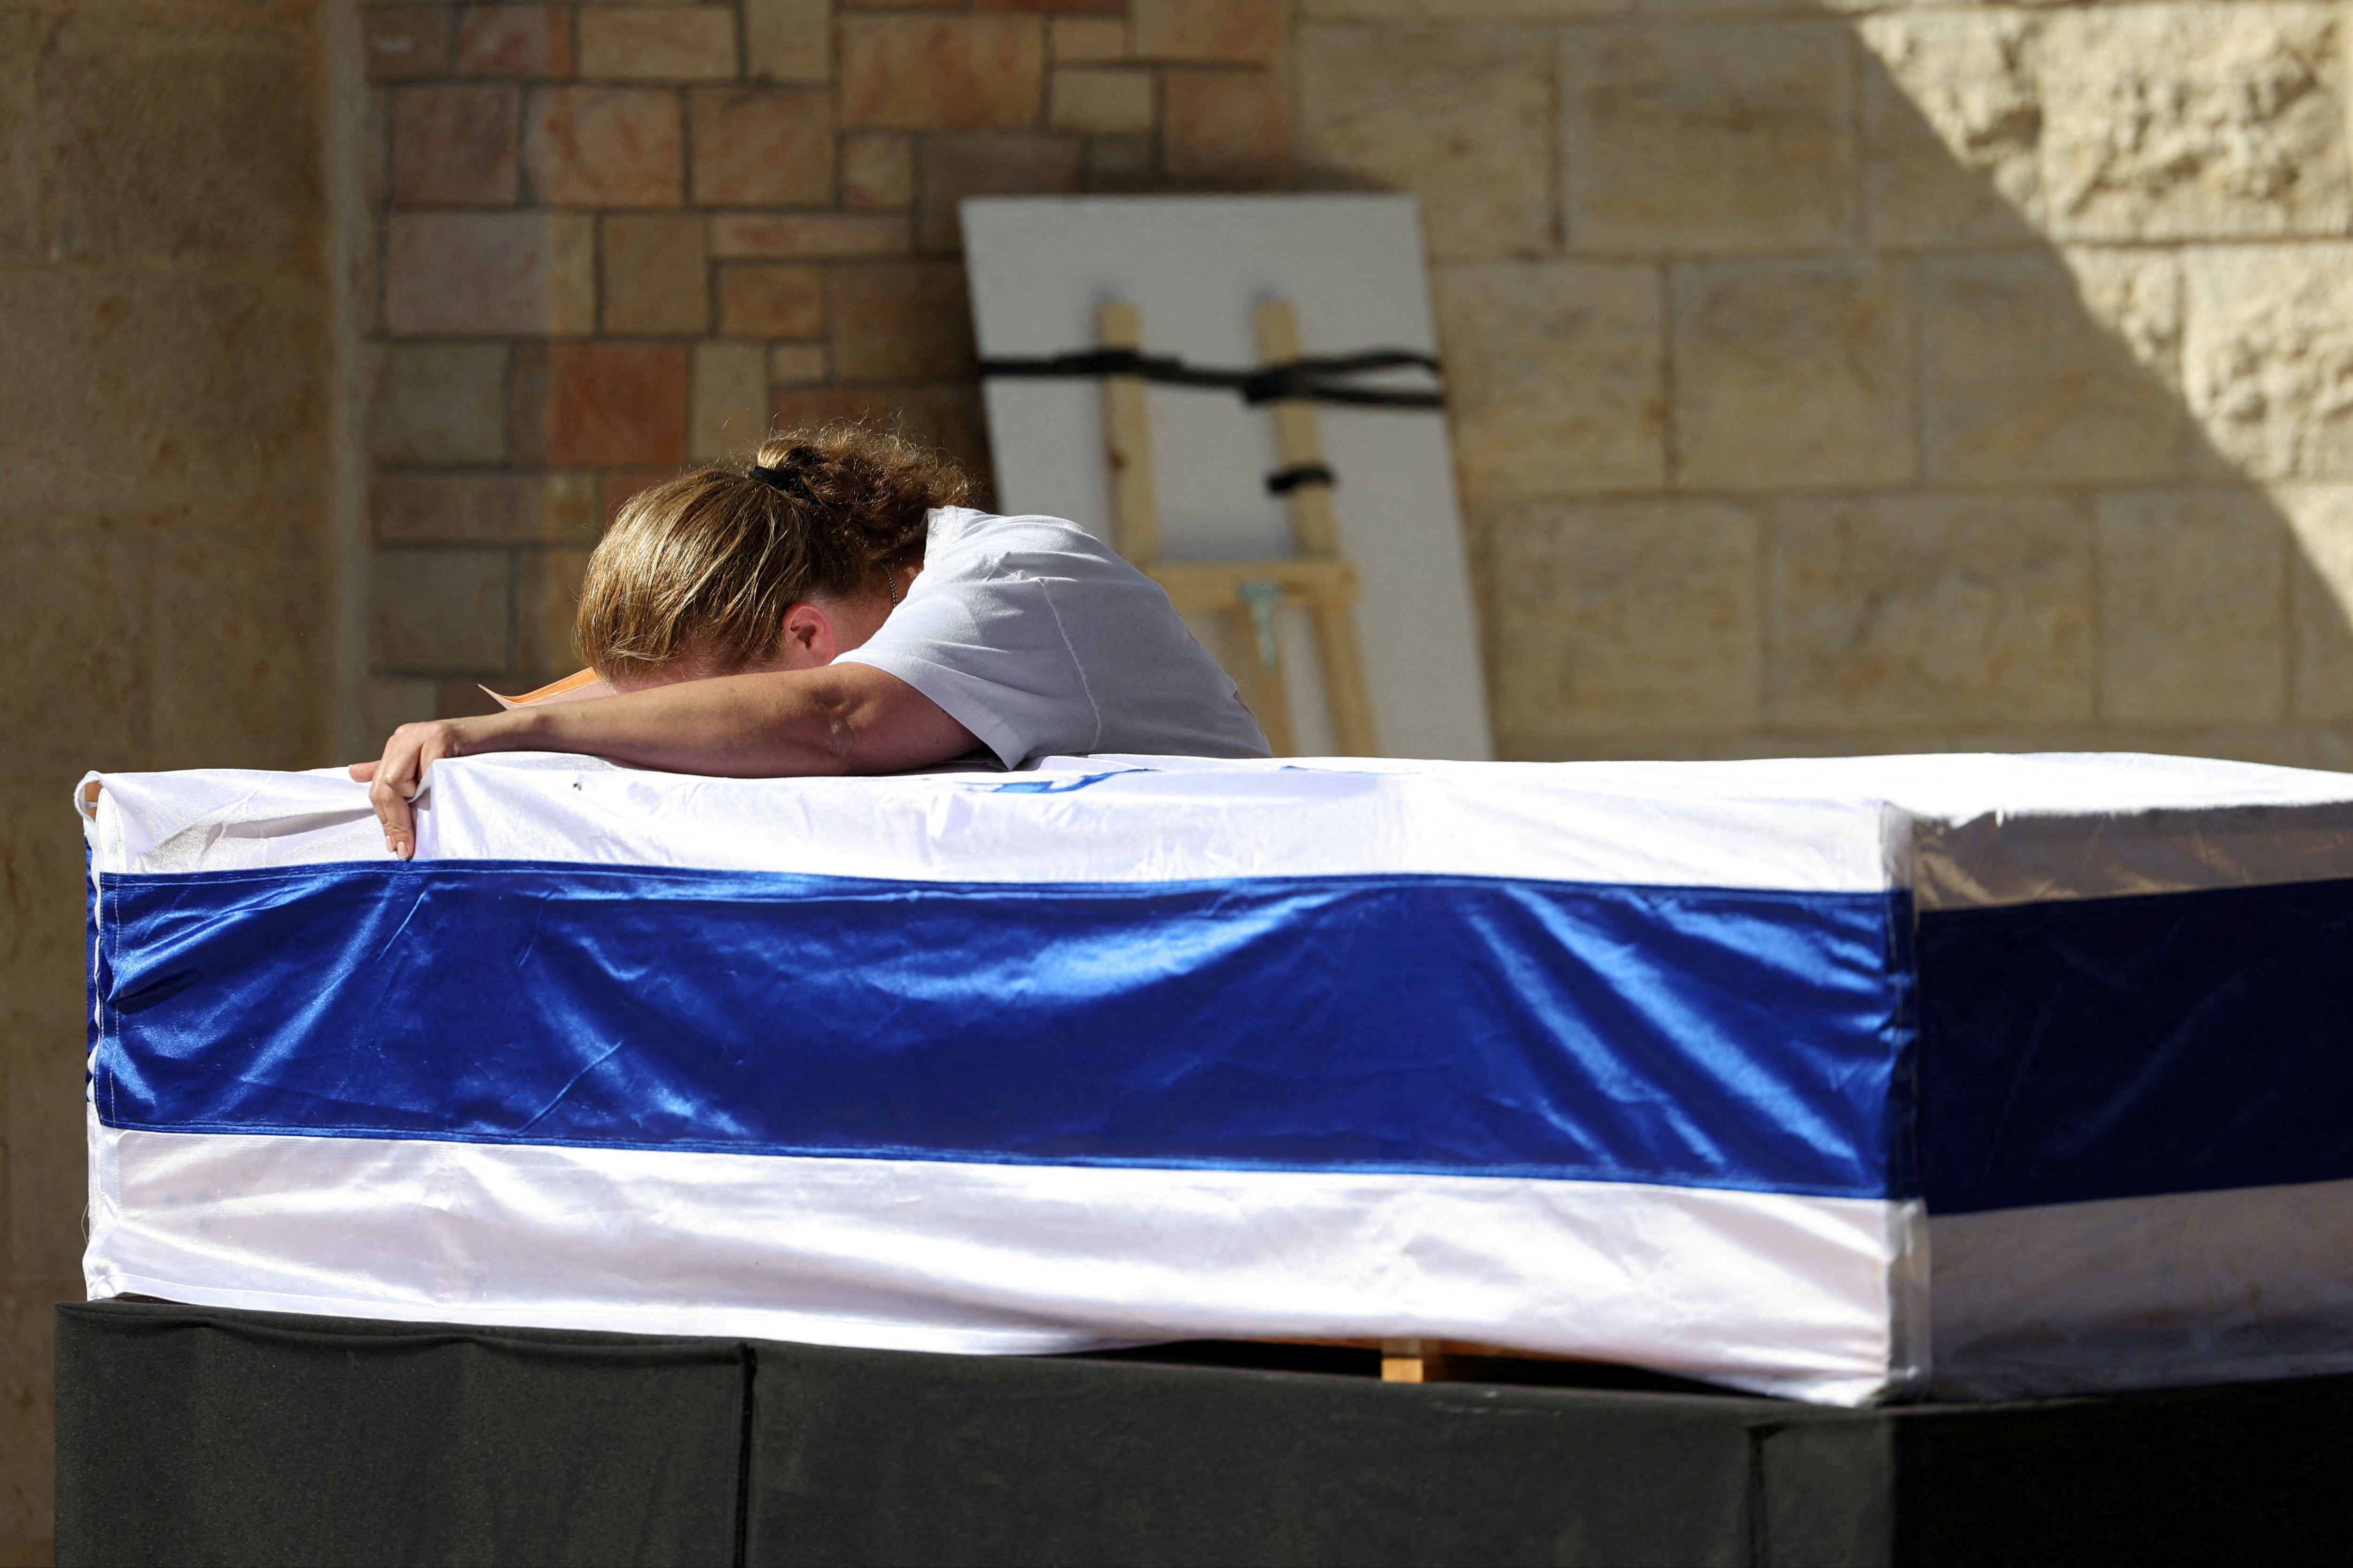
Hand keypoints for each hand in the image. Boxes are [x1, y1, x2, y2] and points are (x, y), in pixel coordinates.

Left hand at [348, 718, 474, 859]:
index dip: (386, 820)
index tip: (396, 847)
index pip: (379, 787)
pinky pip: (426, 773)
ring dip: (405, 815)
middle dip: (392, 822)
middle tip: (403, 850)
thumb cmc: (476, 757)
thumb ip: (395, 772)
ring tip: (413, 841)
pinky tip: (436, 810)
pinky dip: (429, 794)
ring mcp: (422, 734)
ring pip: (396, 782)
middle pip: (383, 786)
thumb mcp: (432, 768)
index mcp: (399, 743)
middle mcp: (405, 736)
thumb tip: (354, 775)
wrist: (513, 737)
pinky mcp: (442, 736)